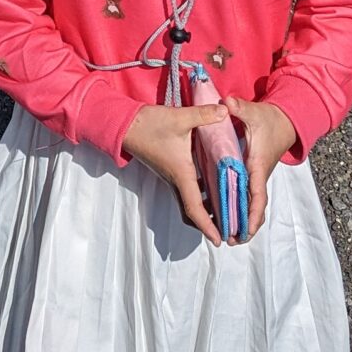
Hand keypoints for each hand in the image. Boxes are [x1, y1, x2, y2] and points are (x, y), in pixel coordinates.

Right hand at [122, 104, 235, 245]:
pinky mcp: (168, 170)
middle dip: (208, 225)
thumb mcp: (179, 118)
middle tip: (227, 230)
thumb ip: (203, 115)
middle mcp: (175, 180)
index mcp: (181, 174)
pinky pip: (184, 192)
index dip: (207, 226)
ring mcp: (170, 177)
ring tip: (223, 213)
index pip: (195, 208)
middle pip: (191, 213)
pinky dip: (197, 198)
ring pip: (187, 203)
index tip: (219, 240)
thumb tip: (225, 111)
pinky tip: (211, 188)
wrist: (124, 124)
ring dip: (203, 212)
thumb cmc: (150, 125)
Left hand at [224, 99, 297, 239]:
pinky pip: (249, 196)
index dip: (252, 212)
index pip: (257, 193)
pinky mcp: (254, 175)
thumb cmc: (269, 119)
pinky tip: (228, 216)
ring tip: (229, 236)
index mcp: (258, 164)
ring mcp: (257, 177)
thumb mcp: (253, 112)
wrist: (286, 121)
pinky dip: (242, 209)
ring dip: (244, 220)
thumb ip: (239, 108)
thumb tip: (227, 103)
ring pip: (253, 203)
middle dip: (247, 224)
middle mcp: (259, 175)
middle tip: (231, 240)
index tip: (245, 229)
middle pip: (256, 206)